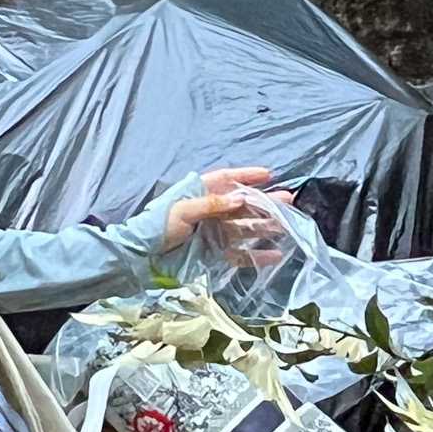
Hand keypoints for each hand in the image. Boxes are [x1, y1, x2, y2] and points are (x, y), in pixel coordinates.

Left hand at [161, 164, 294, 258]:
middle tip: (288, 200)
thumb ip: (211, 205)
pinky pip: (240, 254)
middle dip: (264, 202)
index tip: (268, 174)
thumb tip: (239, 199)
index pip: (226, 180)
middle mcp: (212, 211)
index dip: (246, 176)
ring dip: (265, 226)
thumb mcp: (182, 210)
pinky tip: (275, 254)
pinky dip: (257, 255)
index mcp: (200, 194)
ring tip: (285, 225)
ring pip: (245, 228)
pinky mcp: (216, 253)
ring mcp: (215, 233)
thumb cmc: (158, 226)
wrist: (144, 257)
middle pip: (242, 205)